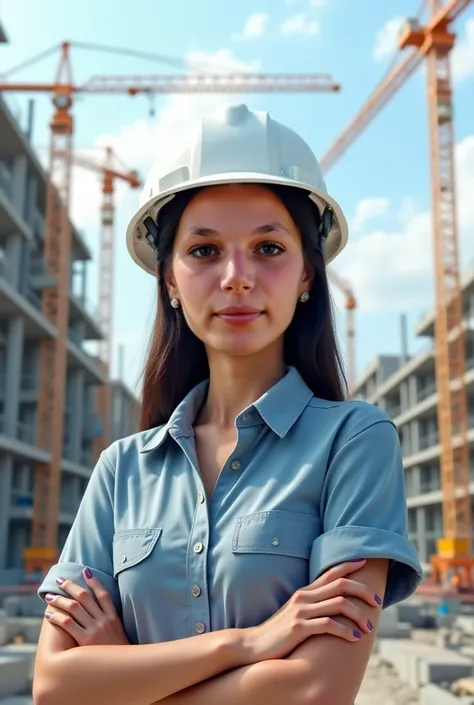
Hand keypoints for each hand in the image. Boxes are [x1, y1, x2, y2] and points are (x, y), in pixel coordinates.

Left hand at [44, 567, 129, 646]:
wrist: (124, 670)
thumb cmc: (119, 653)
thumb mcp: (119, 633)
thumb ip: (110, 621)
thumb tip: (99, 612)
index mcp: (113, 617)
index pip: (103, 594)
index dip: (93, 581)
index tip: (85, 571)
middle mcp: (104, 620)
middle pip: (85, 597)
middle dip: (71, 586)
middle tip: (60, 580)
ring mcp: (95, 630)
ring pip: (74, 608)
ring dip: (60, 600)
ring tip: (50, 597)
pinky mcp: (85, 641)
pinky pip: (68, 624)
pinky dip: (57, 617)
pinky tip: (49, 615)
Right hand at [244, 559, 380, 661]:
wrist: (253, 644)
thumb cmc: (278, 631)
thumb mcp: (296, 612)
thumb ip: (313, 605)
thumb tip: (335, 604)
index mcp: (305, 591)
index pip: (331, 572)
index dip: (350, 566)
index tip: (366, 562)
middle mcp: (304, 596)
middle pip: (341, 585)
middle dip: (363, 591)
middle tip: (378, 601)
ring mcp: (301, 611)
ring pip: (339, 604)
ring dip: (359, 615)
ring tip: (369, 627)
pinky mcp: (299, 628)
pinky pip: (328, 625)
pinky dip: (345, 631)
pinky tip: (354, 638)